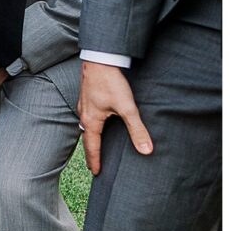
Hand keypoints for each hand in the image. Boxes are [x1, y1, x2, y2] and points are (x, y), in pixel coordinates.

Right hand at [80, 60, 150, 175]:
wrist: (100, 57)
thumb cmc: (111, 82)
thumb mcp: (127, 108)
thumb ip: (137, 130)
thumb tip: (146, 151)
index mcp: (91, 121)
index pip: (92, 147)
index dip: (95, 161)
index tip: (97, 174)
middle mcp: (84, 114)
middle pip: (86, 138)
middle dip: (91, 152)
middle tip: (95, 165)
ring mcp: (84, 104)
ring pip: (85, 126)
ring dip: (91, 138)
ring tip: (96, 145)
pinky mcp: (87, 95)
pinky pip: (88, 116)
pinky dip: (92, 125)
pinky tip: (98, 122)